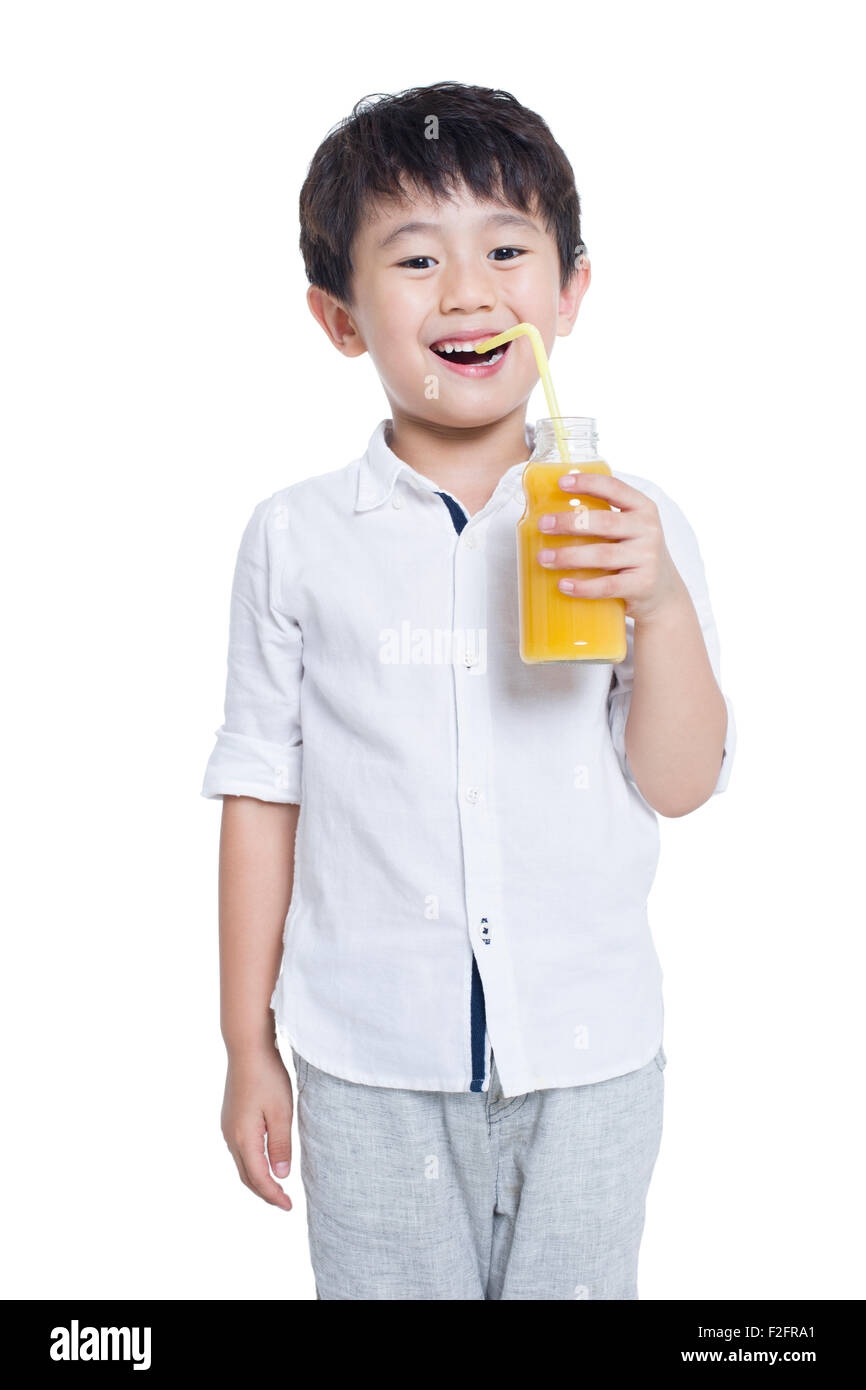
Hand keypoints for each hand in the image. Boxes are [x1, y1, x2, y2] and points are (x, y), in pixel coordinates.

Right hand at [221, 1046, 294, 1210]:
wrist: (247, 1049)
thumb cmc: (267, 1077)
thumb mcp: (282, 1113)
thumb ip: (280, 1146)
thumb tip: (281, 1176)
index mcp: (244, 1138)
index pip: (259, 1178)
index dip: (274, 1195)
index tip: (290, 1206)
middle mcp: (231, 1136)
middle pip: (246, 1176)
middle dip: (265, 1192)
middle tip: (284, 1203)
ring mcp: (228, 1127)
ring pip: (241, 1163)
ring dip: (258, 1179)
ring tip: (277, 1186)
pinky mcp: (230, 1118)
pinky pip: (240, 1150)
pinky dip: (252, 1163)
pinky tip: (264, 1161)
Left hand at [535, 472, 688, 625]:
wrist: (664, 592)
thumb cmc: (634, 555)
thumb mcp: (630, 529)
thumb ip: (603, 518)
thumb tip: (552, 512)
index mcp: (642, 508)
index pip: (614, 489)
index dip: (588, 483)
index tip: (562, 482)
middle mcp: (648, 530)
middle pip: (604, 522)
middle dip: (569, 522)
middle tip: (543, 524)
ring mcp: (647, 558)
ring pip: (602, 555)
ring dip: (569, 556)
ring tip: (544, 557)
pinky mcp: (642, 585)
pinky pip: (607, 586)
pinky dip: (583, 586)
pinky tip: (563, 584)